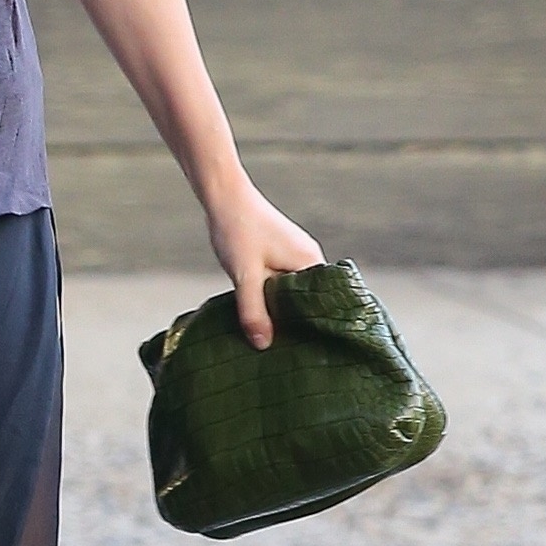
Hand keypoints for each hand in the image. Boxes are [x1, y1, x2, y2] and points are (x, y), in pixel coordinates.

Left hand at [206, 181, 323, 349]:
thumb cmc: (237, 231)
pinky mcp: (280, 253)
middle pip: (308, 300)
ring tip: (271, 335)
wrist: (223, 196)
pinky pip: (282, 282)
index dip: (312, 326)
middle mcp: (309, 258)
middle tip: (284, 349)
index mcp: (310, 262)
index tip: (302, 349)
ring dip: (280, 309)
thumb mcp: (244, 275)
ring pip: (292, 291)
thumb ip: (254, 310)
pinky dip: (272, 296)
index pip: (322, 303)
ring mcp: (295, 254)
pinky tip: (259, 311)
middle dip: (295, 321)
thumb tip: (264, 345)